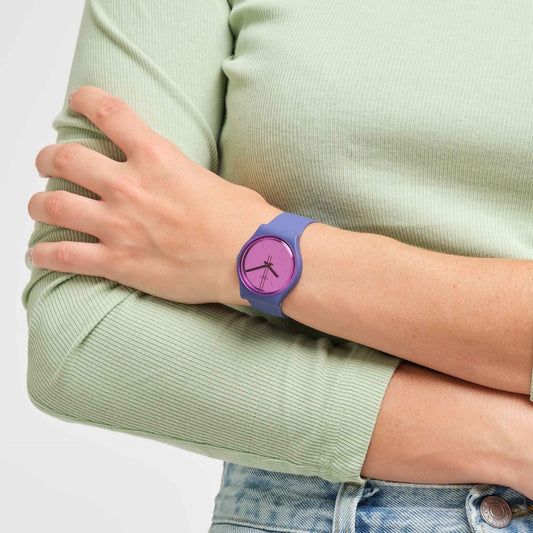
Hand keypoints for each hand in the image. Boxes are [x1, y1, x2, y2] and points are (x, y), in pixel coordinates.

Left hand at [28, 85, 282, 304]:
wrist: (252, 260)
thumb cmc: (244, 221)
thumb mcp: (214, 180)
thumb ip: (184, 174)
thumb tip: (179, 181)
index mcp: (157, 158)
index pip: (107, 112)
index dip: (85, 100)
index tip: (76, 101)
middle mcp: (130, 186)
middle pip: (64, 158)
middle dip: (48, 158)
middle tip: (48, 163)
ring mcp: (120, 225)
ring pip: (53, 206)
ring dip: (38, 204)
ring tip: (39, 205)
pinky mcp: (119, 262)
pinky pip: (64, 257)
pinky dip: (44, 256)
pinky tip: (39, 255)